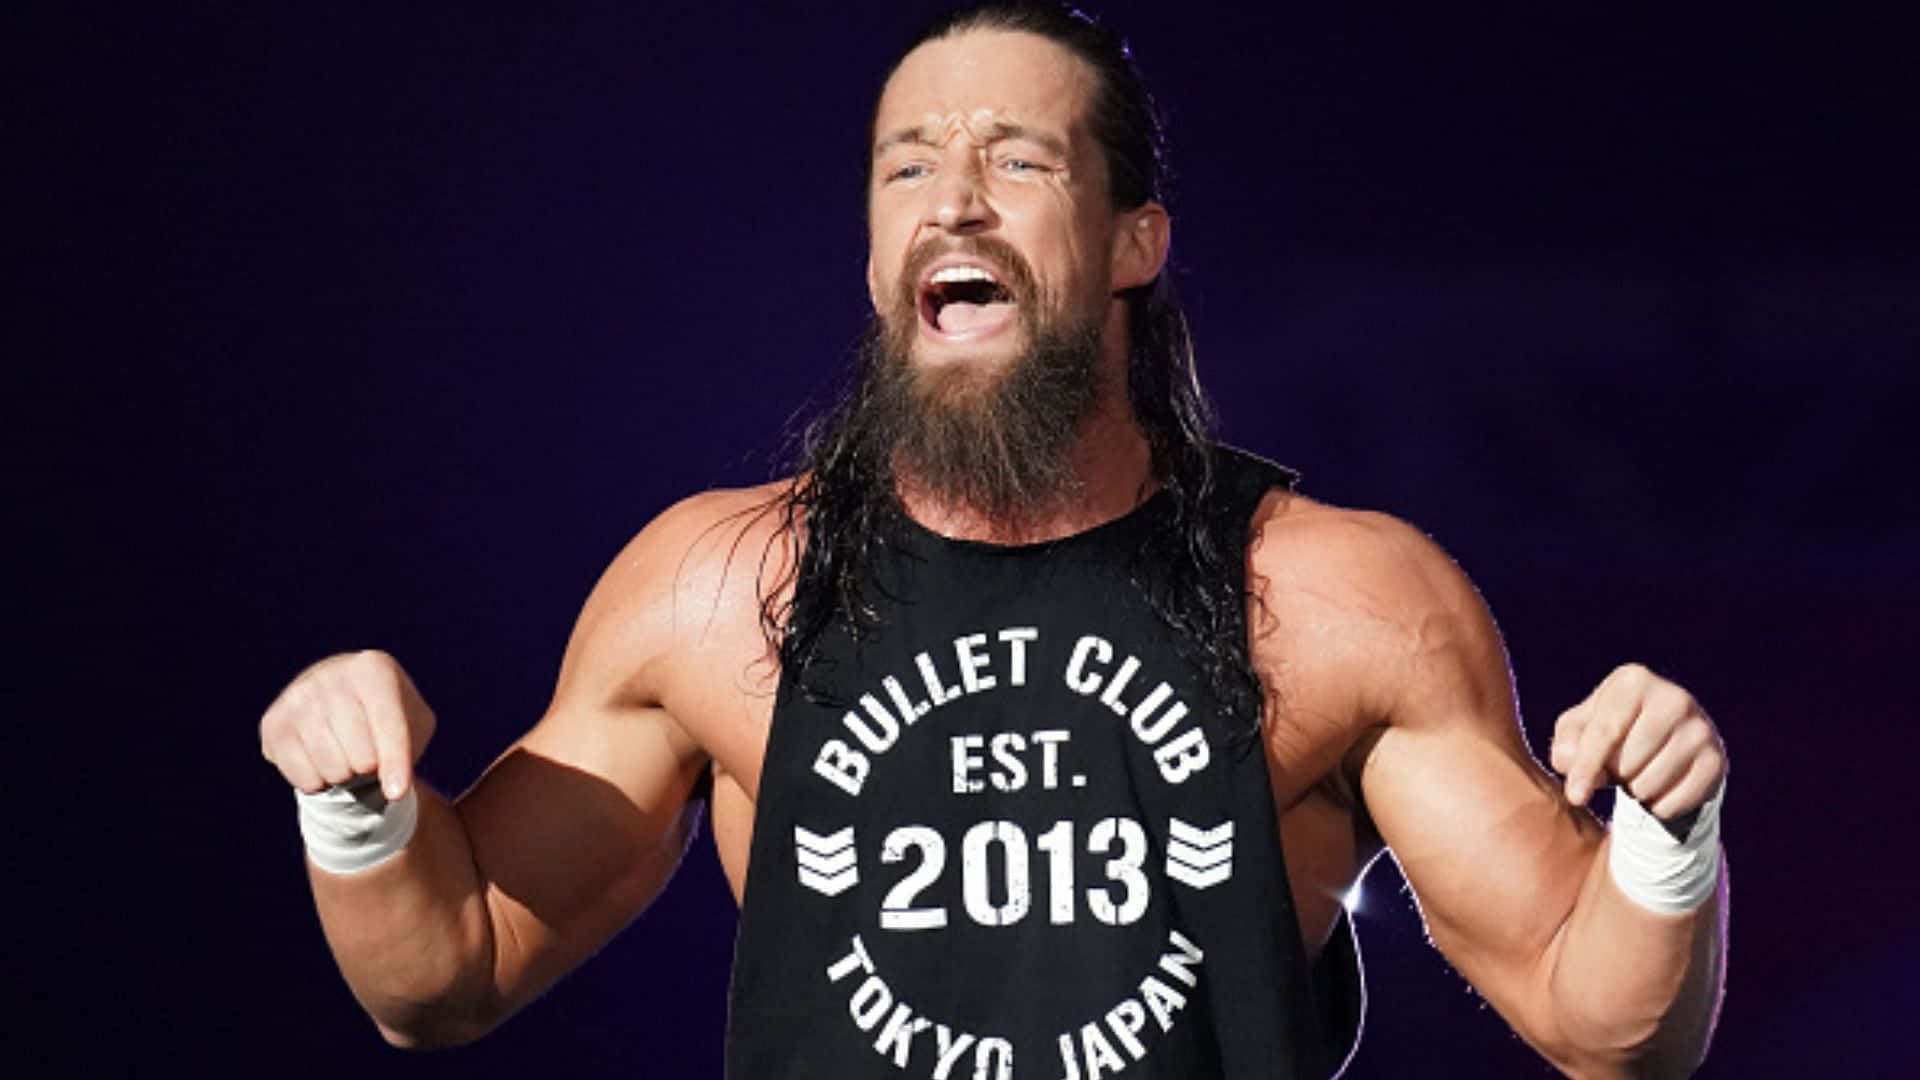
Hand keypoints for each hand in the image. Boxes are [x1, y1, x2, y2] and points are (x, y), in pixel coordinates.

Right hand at [260, 649, 436, 800]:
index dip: (396, 763)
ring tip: (345, 754)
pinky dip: (319, 783)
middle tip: (368, 754)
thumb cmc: (384, 716)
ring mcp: (297, 696)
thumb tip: (393, 790)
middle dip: (371, 768)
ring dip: (345, 776)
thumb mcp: (412, 723)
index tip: (398, 793)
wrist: (338, 699)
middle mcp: (331, 675)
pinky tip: (321, 760)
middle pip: (362, 756)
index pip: (389, 726)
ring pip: (333, 769)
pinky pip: (304, 778)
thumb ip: (409, 749)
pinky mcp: (273, 723)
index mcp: (373, 667)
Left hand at [1550, 663, 1726, 821]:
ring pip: (1648, 786)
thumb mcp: (1578, 730)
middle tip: (1620, 762)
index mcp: (1634, 681)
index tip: (1575, 797)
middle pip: (1626, 763)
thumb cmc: (1610, 731)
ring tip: (1640, 770)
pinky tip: (1660, 784)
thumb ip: (1566, 747)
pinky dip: (1658, 805)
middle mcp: (1674, 698)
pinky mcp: (1716, 760)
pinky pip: (1673, 803)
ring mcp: (1701, 729)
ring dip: (1635, 790)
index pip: (1604, 732)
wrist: (1666, 739)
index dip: (1586, 767)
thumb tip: (1575, 773)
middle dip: (1614, 774)